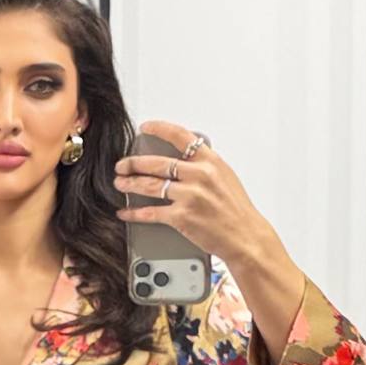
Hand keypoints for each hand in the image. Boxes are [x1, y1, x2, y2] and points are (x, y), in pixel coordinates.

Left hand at [112, 119, 265, 261]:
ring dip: (130, 184)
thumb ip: (204, 166)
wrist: (245, 236)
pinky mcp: (182, 217)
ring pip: (150, 185)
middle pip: (156, 162)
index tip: (144, 128)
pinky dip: (135, 213)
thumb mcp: (225, 177)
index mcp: (210, 161)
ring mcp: (190, 196)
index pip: (180, 136)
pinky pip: (151, 213)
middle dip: (133, 163)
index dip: (158, 129)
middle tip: (122, 165)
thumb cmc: (236, 210)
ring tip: (120, 184)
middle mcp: (199, 175)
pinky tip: (126, 212)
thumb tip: (183, 159)